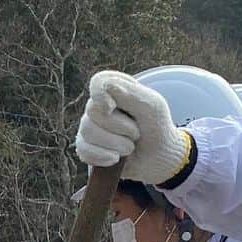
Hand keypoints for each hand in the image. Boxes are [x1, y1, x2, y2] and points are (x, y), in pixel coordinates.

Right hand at [75, 70, 191, 184]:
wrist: (157, 158)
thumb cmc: (156, 128)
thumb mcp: (152, 106)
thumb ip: (129, 93)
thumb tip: (103, 86)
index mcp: (115, 89)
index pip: (98, 82)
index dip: (101, 94)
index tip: (112, 107)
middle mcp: (98, 106)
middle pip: (93, 111)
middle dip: (120, 127)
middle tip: (136, 132)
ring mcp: (89, 127)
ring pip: (88, 132)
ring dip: (116, 144)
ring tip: (130, 147)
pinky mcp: (86, 148)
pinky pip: (84, 151)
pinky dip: (104, 157)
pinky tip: (116, 159)